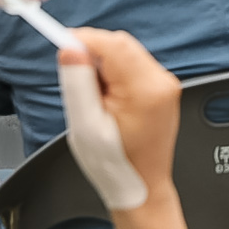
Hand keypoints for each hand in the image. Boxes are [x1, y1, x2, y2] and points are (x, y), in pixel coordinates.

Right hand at [66, 29, 201, 228]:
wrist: (140, 188)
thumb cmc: (114, 165)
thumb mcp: (84, 126)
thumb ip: (77, 84)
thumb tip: (70, 49)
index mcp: (144, 89)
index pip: (112, 44)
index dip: (84, 40)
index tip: (62, 47)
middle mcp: (161, 81)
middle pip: (121, 45)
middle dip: (94, 56)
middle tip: (78, 85)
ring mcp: (166, 84)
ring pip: (127, 54)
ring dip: (105, 67)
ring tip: (95, 101)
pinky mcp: (163, 89)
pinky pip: (134, 67)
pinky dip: (116, 76)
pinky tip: (109, 102)